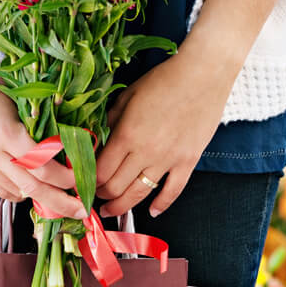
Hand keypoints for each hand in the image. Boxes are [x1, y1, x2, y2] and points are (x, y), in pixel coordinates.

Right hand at [0, 53, 85, 218]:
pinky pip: (1, 191)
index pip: (43, 166)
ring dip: (41, 197)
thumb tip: (68, 152)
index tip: (84, 177)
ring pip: (18, 193)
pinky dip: (21, 192)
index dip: (67, 177)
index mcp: (6, 133)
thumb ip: (40, 130)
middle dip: (61, 202)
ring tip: (61, 196)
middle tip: (83, 210)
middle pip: (33, 188)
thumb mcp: (20, 103)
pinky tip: (33, 186)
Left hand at [95, 45, 236, 217]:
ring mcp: (168, 159)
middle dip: (101, 195)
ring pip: (140, 193)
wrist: (203, 75)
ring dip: (122, 206)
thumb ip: (110, 121)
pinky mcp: (188, 161)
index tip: (82, 182)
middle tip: (94, 197)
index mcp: (126, 134)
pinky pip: (173, 191)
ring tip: (113, 210)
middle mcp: (145, 152)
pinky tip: (152, 211)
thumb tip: (96, 141)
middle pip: (116, 187)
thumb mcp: (128, 96)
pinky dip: (161, 205)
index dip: (88, 181)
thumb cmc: (164, 80)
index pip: (100, 170)